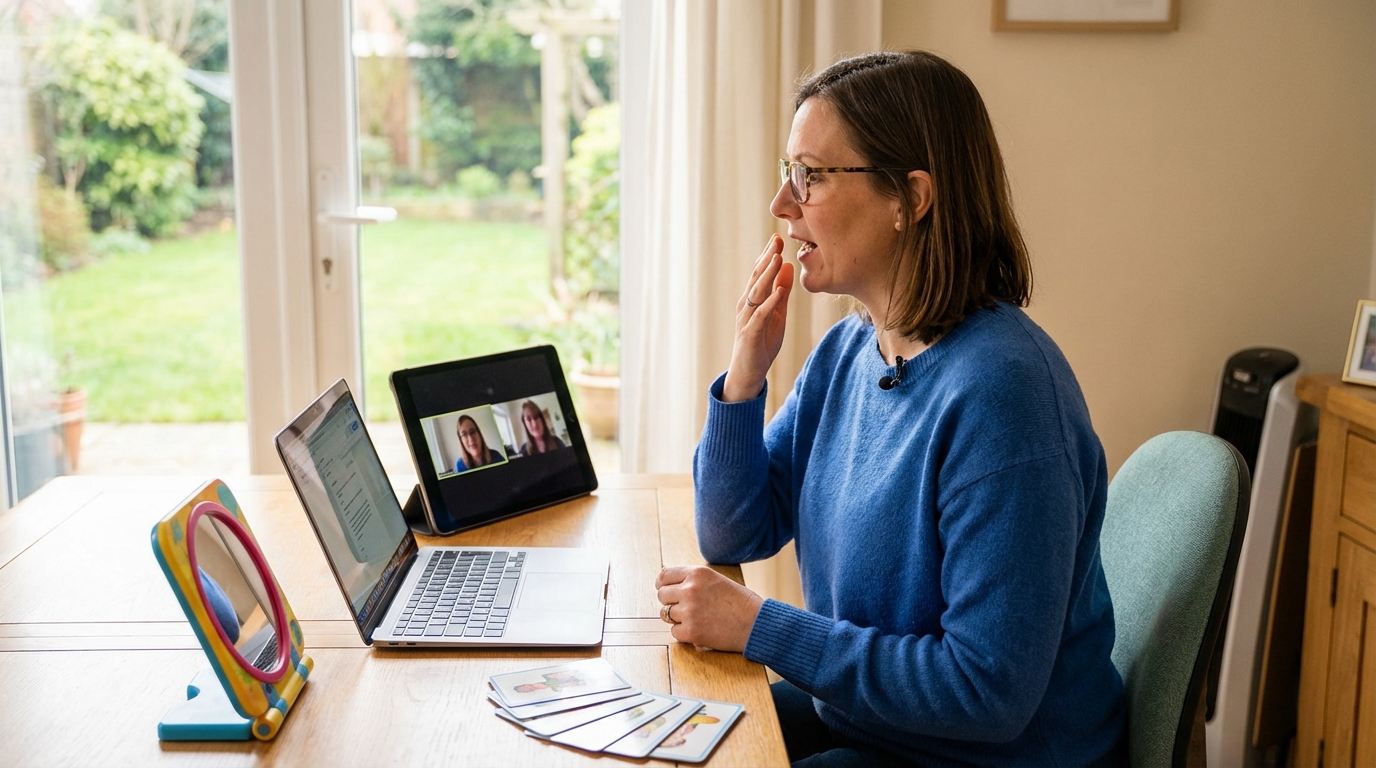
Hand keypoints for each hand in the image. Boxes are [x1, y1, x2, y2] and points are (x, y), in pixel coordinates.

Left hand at [655, 565, 763, 651]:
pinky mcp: (691, 631)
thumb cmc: (741, 603)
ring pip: (666, 614)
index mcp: (698, 573)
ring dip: (677, 618)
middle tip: (685, 608)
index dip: (662, 584)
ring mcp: (689, 611)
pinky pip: (674, 631)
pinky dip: (684, 633)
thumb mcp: (717, 580)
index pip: (664, 575)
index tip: (664, 589)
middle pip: (662, 595)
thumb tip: (666, 583)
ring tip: (695, 619)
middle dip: (671, 602)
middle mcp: (690, 589)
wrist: (757, 624)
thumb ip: (694, 580)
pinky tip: (699, 630)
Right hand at [722, 235, 794, 401]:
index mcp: (753, 300)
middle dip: (767, 258)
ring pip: (757, 292)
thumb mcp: (776, 314)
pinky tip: (779, 291)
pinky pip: (761, 315)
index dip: (768, 256)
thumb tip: (788, 266)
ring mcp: (747, 318)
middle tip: (777, 240)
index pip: (760, 273)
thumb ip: (781, 292)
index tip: (777, 238)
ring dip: (767, 275)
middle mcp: (747, 305)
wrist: (748, 372)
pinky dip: (770, 302)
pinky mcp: (750, 333)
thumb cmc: (761, 343)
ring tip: (777, 258)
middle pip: (757, 278)